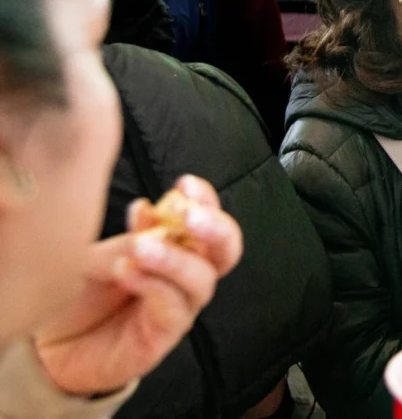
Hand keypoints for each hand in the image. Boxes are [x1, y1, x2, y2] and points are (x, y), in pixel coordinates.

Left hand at [34, 176, 242, 396]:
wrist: (46, 346)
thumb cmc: (76, 294)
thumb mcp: (98, 255)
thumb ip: (127, 237)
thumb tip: (147, 211)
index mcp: (174, 246)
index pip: (206, 217)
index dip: (203, 198)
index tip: (184, 184)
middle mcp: (184, 275)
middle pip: (226, 250)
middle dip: (216, 228)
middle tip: (190, 215)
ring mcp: (178, 306)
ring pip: (202, 279)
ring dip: (175, 258)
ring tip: (140, 247)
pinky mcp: (164, 336)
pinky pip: (173, 308)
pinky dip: (153, 284)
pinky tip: (126, 272)